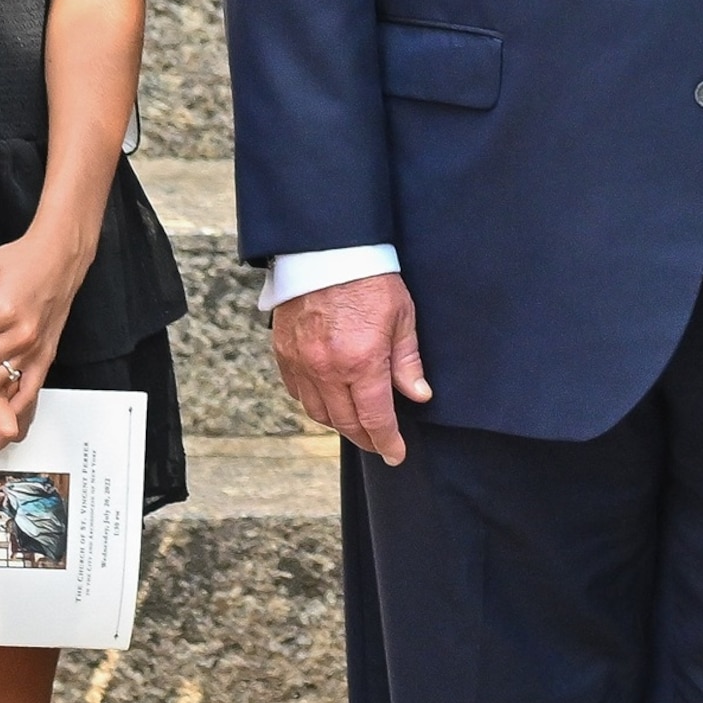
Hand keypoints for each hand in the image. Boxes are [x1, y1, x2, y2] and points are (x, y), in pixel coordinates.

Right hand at [271, 273, 430, 462]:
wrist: (324, 249)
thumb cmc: (369, 278)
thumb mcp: (401, 317)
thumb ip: (407, 362)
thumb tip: (419, 395)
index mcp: (360, 362)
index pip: (375, 418)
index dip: (387, 442)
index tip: (396, 454)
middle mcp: (326, 369)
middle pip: (345, 422)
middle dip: (365, 438)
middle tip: (379, 444)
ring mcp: (301, 362)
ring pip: (317, 412)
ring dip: (339, 424)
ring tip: (356, 425)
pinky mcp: (283, 352)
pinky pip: (297, 392)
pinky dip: (313, 403)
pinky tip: (328, 401)